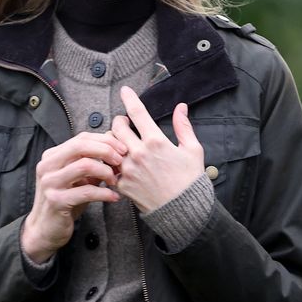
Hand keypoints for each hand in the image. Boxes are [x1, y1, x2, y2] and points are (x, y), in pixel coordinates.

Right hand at [20, 131, 127, 263]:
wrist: (45, 229)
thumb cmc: (65, 201)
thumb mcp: (79, 178)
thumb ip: (93, 162)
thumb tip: (115, 145)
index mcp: (52, 156)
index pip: (81, 138)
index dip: (105, 140)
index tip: (122, 148)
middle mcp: (47, 166)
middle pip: (81, 145)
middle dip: (106, 150)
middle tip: (121, 160)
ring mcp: (50, 183)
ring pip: (84, 165)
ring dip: (106, 171)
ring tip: (115, 180)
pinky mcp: (56, 201)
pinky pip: (86, 191)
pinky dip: (104, 193)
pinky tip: (114, 197)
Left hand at [110, 86, 204, 213]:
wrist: (183, 211)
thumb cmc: (190, 180)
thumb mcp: (193, 150)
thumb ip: (183, 126)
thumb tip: (181, 107)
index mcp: (156, 141)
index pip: (137, 112)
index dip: (129, 98)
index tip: (124, 90)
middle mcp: (138, 153)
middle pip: (117, 127)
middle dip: (119, 121)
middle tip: (124, 122)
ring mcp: (128, 169)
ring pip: (109, 146)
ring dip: (113, 141)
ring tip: (121, 143)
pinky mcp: (122, 185)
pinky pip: (109, 168)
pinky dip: (111, 163)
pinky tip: (118, 163)